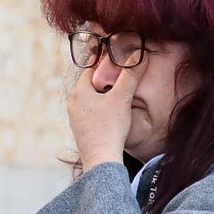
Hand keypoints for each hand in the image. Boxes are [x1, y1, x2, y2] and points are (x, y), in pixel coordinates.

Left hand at [67, 54, 148, 170]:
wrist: (101, 158)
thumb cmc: (109, 127)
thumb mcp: (122, 98)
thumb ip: (130, 76)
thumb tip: (140, 55)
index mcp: (79, 91)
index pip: (91, 70)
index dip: (105, 65)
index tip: (118, 63)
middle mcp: (73, 103)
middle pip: (91, 85)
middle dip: (105, 82)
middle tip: (121, 79)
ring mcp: (74, 118)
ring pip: (91, 100)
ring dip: (103, 97)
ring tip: (118, 97)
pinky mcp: (80, 130)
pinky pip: (91, 114)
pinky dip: (101, 111)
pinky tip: (112, 115)